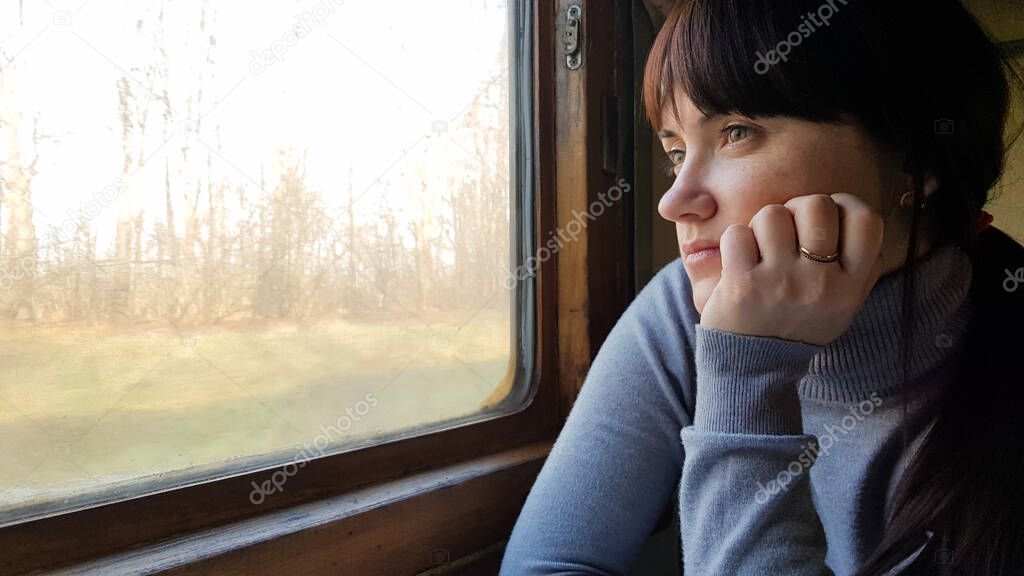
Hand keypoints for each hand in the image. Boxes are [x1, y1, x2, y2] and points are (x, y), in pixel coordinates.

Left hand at [699, 193, 884, 345]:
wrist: (755, 368)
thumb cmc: (798, 326)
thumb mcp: (843, 305)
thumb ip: (856, 265)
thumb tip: (850, 211)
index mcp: (851, 286)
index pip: (866, 219)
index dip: (844, 206)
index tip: (827, 221)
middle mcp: (821, 283)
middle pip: (816, 205)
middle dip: (796, 210)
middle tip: (786, 234)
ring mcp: (781, 282)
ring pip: (772, 214)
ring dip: (761, 227)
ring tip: (761, 251)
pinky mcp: (742, 285)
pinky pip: (737, 234)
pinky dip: (734, 243)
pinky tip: (738, 263)